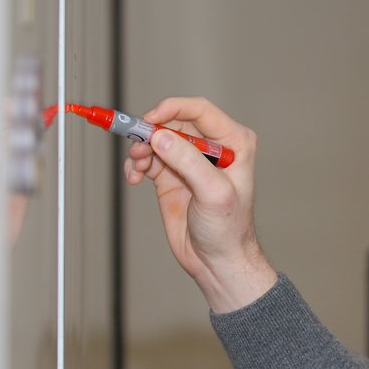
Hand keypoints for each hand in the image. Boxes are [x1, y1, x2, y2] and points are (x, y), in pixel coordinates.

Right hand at [124, 96, 276, 312]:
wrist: (217, 260)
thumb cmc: (228, 229)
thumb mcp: (213, 193)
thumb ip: (188, 162)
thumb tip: (160, 137)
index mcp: (234, 142)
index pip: (200, 110)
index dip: (172, 108)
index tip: (150, 120)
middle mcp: (213, 147)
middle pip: (173, 121)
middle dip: (151, 132)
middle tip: (137, 148)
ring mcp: (190, 160)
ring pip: (157, 139)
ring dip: (141, 149)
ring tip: (137, 167)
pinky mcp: (172, 175)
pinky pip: (148, 158)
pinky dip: (137, 164)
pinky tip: (134, 178)